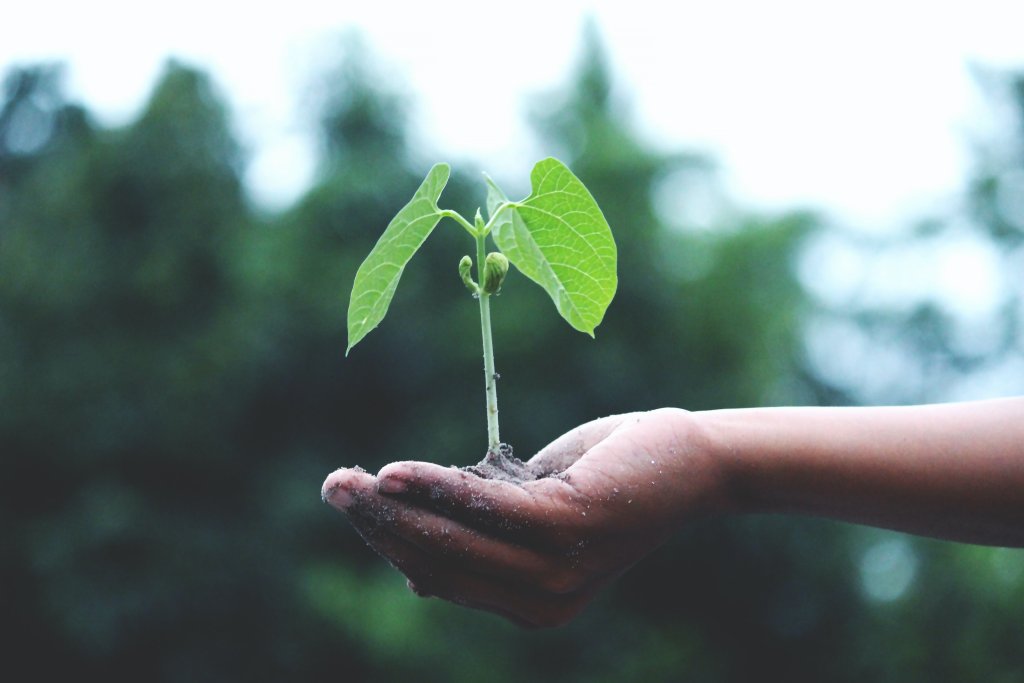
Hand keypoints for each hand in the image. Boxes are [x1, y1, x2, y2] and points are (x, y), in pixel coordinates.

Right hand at [321, 409, 728, 627]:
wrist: (689, 460)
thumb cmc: (607, 478)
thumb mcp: (534, 511)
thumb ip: (482, 536)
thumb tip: (413, 572)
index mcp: (530, 604)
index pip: (441, 576)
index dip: (390, 542)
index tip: (353, 504)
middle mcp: (542, 602)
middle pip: (438, 562)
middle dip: (378, 526)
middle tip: (333, 487)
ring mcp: (557, 570)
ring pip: (453, 540)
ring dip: (394, 508)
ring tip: (349, 481)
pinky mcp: (569, 527)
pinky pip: (485, 507)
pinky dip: (437, 487)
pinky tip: (395, 472)